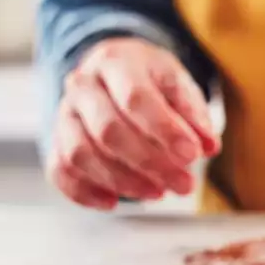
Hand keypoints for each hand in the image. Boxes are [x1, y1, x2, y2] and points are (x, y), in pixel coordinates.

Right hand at [47, 37, 219, 209]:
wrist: (114, 72)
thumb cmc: (151, 81)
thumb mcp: (178, 83)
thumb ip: (193, 113)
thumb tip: (208, 146)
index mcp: (116, 62)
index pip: (135, 98)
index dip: (164, 131)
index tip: (193, 155)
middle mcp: (82, 86)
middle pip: (108, 130)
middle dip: (149, 163)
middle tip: (185, 184)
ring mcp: (64, 114)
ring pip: (81, 154)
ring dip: (122, 181)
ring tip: (159, 193)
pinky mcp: (56, 141)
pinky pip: (60, 171)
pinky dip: (84, 192)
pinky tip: (113, 202)